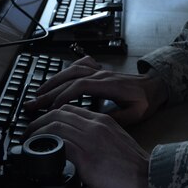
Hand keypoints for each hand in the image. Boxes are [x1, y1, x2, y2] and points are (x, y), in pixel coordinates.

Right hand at [23, 56, 168, 126]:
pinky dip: (65, 72)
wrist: (155, 87)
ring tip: (38, 93)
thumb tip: (96, 121)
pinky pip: (79, 66)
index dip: (63, 97)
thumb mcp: (135, 114)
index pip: (80, 86)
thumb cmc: (146, 101)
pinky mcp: (99, 72)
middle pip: (70, 79)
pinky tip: (57, 79)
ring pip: (71, 71)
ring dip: (53, 81)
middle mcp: (102, 75)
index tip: (51, 109)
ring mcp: (100, 72)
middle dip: (49, 91)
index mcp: (109, 85)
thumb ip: (116, 117)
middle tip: (32, 104)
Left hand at [27, 104, 153, 187]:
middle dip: (40, 119)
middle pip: (59, 113)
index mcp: (105, 121)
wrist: (146, 180)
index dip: (53, 114)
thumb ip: (100, 137)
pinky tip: (38, 150)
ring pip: (55, 125)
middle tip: (30, 130)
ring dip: (37, 130)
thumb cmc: (135, 168)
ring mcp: (90, 139)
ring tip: (29, 139)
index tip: (44, 123)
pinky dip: (43, 143)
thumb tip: (83, 144)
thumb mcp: (118, 143)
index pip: (72, 109)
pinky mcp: (85, 157)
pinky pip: (58, 142)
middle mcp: (96, 125)